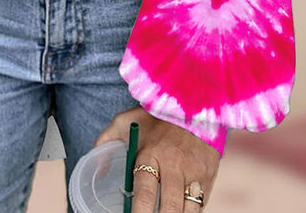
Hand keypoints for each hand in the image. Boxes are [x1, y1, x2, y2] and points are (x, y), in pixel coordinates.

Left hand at [93, 106, 220, 210]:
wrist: (193, 103)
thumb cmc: (155, 117)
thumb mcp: (126, 121)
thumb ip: (107, 140)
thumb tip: (97, 169)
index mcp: (151, 153)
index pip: (144, 190)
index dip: (139, 211)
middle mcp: (174, 164)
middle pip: (169, 206)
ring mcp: (195, 171)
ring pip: (188, 210)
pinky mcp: (209, 176)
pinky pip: (200, 205)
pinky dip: (190, 212)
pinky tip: (179, 211)